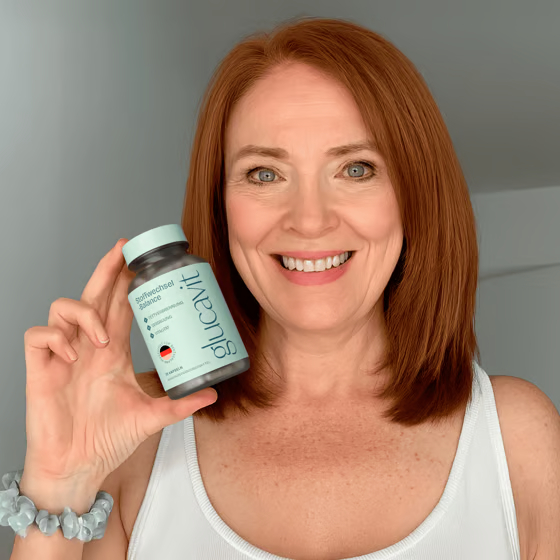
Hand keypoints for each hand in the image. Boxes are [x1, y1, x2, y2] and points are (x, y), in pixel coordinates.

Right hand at [22, 238, 217, 485]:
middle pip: (95, 295)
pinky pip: (39, 337)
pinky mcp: (41, 370)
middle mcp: (88, 346)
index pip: (120, 305)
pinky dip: (55, 337)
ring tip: (103, 337)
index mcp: (112, 351)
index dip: (127, 281)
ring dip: (84, 313)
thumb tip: (213, 393)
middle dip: (107, 270)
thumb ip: (180, 404)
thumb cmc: (108, 439)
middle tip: (123, 249)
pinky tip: (73, 354)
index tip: (142, 261)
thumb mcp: (151, 416)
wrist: (78, 467)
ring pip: (63, 308)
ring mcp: (64, 356)